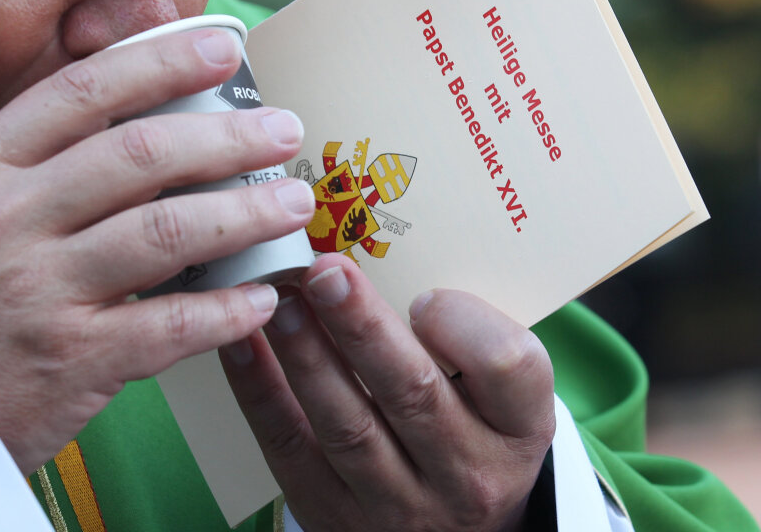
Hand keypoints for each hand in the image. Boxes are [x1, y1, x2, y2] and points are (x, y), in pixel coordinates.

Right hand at [0, 28, 314, 471]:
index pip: (83, 92)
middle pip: (142, 155)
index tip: (225, 48)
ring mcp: (40, 291)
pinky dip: (226, 311)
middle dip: (228, 136)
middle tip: (284, 129)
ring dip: (246, 215)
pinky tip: (261, 298)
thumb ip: (31, 164)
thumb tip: (133, 122)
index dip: (163, 63)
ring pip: (169, 234)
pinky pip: (170, 325)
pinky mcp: (70, 361)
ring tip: (292, 205)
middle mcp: (10, 219)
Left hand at [220, 254, 554, 531]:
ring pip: (347, 426)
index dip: (464, 324)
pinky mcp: (334, 516)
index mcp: (518, 427)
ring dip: (306, 356)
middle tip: (323, 272)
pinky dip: (260, 392)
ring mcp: (400, 504)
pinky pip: (291, 450)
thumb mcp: (497, 396)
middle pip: (413, 393)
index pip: (509, 366)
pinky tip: (242, 343)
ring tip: (279, 300)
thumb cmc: (470, 433)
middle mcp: (466, 473)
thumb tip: (379, 254)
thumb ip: (464, 338)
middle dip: (362, 326)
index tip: (423, 295)